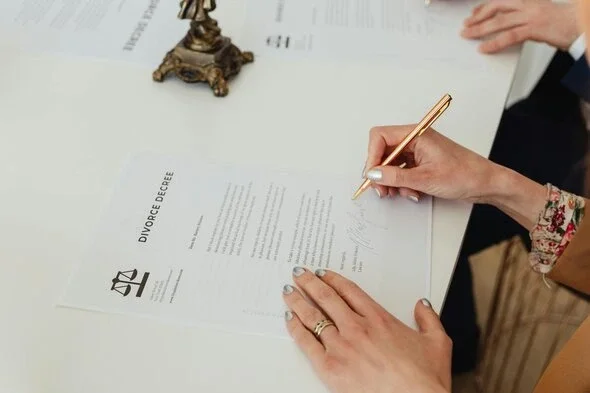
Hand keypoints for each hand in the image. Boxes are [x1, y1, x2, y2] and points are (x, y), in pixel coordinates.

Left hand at [283, 267, 450, 392]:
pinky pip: (306, 342)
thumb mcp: (437, 343)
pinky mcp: (330, 367)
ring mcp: (342, 346)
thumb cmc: (424, 379)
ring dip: (298, 301)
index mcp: (379, 319)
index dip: (333, 279)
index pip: (349, 291)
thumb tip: (423, 305)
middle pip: (327, 298)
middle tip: (300, 274)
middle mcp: (357, 328)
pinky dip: (296, 328)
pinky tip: (289, 319)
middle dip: (310, 283)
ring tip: (289, 291)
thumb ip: (429, 319)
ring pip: (313, 316)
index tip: (324, 273)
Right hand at [362, 124, 546, 229]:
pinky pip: (401, 172)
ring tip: (400, 193)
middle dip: (380, 172)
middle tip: (381, 189)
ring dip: (392, 181)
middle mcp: (415, 140)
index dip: (372, 156)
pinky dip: (402, 184)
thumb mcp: (425, 179)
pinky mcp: (421, 163)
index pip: (380, 136)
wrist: (486, 184)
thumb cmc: (465, 174)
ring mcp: (418, 152)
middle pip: (383, 151)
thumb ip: (395, 177)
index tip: (372, 175)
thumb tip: (373, 175)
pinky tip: (412, 192)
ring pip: (391, 164)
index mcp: (416, 134)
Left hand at [461, 0, 578, 52]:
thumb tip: (505, 26)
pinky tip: (484, 48)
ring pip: (500, 21)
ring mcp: (532, 16)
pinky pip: (510, 36)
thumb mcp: (540, 15)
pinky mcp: (536, 29)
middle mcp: (529, 5)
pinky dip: (494, 42)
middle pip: (497, 7)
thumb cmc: (562, 23)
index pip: (501, 1)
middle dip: (478, 16)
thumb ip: (522, 18)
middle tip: (466, 25)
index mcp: (529, 0)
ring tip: (467, 35)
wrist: (583, 24)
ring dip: (480, 29)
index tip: (473, 13)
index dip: (484, 6)